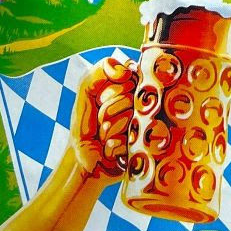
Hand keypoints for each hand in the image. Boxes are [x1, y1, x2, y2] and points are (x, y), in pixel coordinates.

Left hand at [70, 55, 136, 181]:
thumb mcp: (86, 91)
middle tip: (102, 121)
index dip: (116, 86)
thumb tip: (125, 71)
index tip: (104, 97)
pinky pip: (125, 140)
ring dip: (107, 129)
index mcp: (134, 89)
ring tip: (105, 136)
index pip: (133, 74)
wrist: (84, 159)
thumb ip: (99, 72)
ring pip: (127, 118)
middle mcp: (144, 106)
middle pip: (128, 97)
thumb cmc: (86, 125)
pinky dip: (112, 146)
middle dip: (107, 110)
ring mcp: (146, 127)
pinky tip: (110, 150)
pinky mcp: (144, 148)